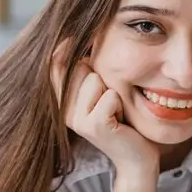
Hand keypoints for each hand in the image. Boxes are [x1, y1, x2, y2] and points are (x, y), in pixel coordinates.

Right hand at [52, 47, 159, 177]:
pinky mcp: (95, 126)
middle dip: (101, 76)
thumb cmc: (123, 120)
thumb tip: (82, 34)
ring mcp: (78, 120)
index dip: (65, 49)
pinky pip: (110, 95)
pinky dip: (121, 103)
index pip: (54, 65)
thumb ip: (87, 70)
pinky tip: (121, 119)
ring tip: (116, 110)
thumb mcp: (102, 92)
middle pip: (79, 66)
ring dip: (113, 90)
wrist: (137, 157)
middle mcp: (65, 111)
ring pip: (94, 78)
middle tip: (110, 100)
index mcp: (62, 102)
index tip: (74, 40)